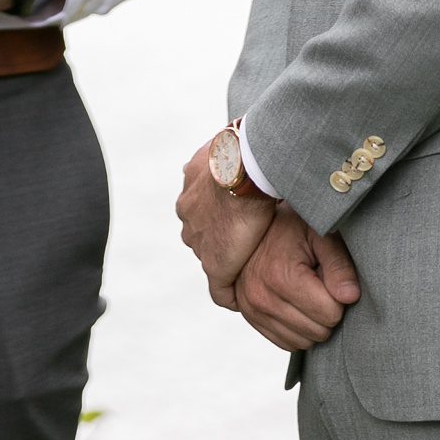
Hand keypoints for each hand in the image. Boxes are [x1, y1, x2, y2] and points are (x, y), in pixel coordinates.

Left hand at [176, 139, 277, 306]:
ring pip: (210, 255)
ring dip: (228, 261)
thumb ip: (230, 148)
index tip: (238, 214)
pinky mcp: (215, 264)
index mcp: (192, 184)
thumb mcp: (231, 140)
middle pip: (201, 230)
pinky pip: (220, 289)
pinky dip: (232, 294)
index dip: (220, 211)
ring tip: (252, 268)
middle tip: (247, 240)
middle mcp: (188, 211)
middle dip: (219, 235)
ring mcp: (199, 239)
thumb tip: (243, 141)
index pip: (201, 204)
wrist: (243, 168)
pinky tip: (246, 300)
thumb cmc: (244, 148)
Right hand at [232, 205, 361, 349]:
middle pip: (319, 332)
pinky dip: (297, 330)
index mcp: (281, 276)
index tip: (329, 276)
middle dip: (326, 311)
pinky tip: (295, 303)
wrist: (252, 222)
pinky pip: (287, 343)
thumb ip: (339, 265)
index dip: (338, 296)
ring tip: (306, 292)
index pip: (331, 313)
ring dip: (312, 323)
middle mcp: (262, 297)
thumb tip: (351, 297)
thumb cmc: (290, 226)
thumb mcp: (320, 235)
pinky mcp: (251, 319)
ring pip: (304, 342)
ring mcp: (253, 311)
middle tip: (319, 283)